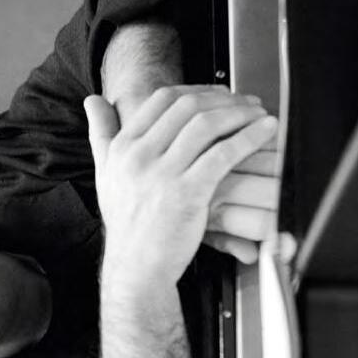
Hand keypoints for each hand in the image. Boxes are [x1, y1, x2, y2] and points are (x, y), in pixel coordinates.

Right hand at [85, 86, 277, 288]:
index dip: (197, 91)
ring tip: (258, 115)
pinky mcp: (187, 193)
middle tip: (245, 104)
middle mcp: (139, 156)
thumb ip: (101, 134)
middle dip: (223, 100)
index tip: (218, 95)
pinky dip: (248, 138)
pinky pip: (223, 154)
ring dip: (239, 114)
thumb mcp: (106, 174)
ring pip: (206, 125)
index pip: (162, 100)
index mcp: (123, 148)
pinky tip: (264, 133)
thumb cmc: (129, 225)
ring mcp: (162, 174)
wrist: (136, 267)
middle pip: (187, 107)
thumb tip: (93, 101)